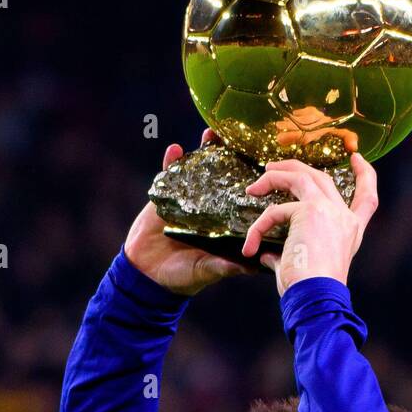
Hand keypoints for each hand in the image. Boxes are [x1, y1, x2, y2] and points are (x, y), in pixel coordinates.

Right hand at [124, 130, 253, 296]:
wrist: (147, 276)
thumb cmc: (182, 277)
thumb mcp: (207, 270)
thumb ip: (225, 266)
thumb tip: (252, 267)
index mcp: (222, 224)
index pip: (240, 199)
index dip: (251, 183)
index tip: (263, 166)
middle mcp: (208, 209)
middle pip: (222, 177)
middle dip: (229, 157)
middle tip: (238, 139)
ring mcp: (187, 201)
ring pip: (197, 171)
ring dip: (203, 151)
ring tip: (210, 134)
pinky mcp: (164, 198)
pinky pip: (167, 175)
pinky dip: (170, 161)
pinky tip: (174, 149)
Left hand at [241, 150, 377, 294]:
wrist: (316, 298)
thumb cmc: (312, 293)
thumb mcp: (306, 269)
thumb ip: (289, 256)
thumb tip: (268, 256)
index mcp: (351, 233)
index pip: (368, 198)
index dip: (365, 175)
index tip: (356, 159)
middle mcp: (345, 218)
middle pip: (323, 178)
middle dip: (296, 168)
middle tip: (273, 168)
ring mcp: (329, 210)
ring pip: (302, 176)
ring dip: (276, 176)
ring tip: (255, 186)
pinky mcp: (310, 210)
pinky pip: (276, 209)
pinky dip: (259, 226)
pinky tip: (250, 245)